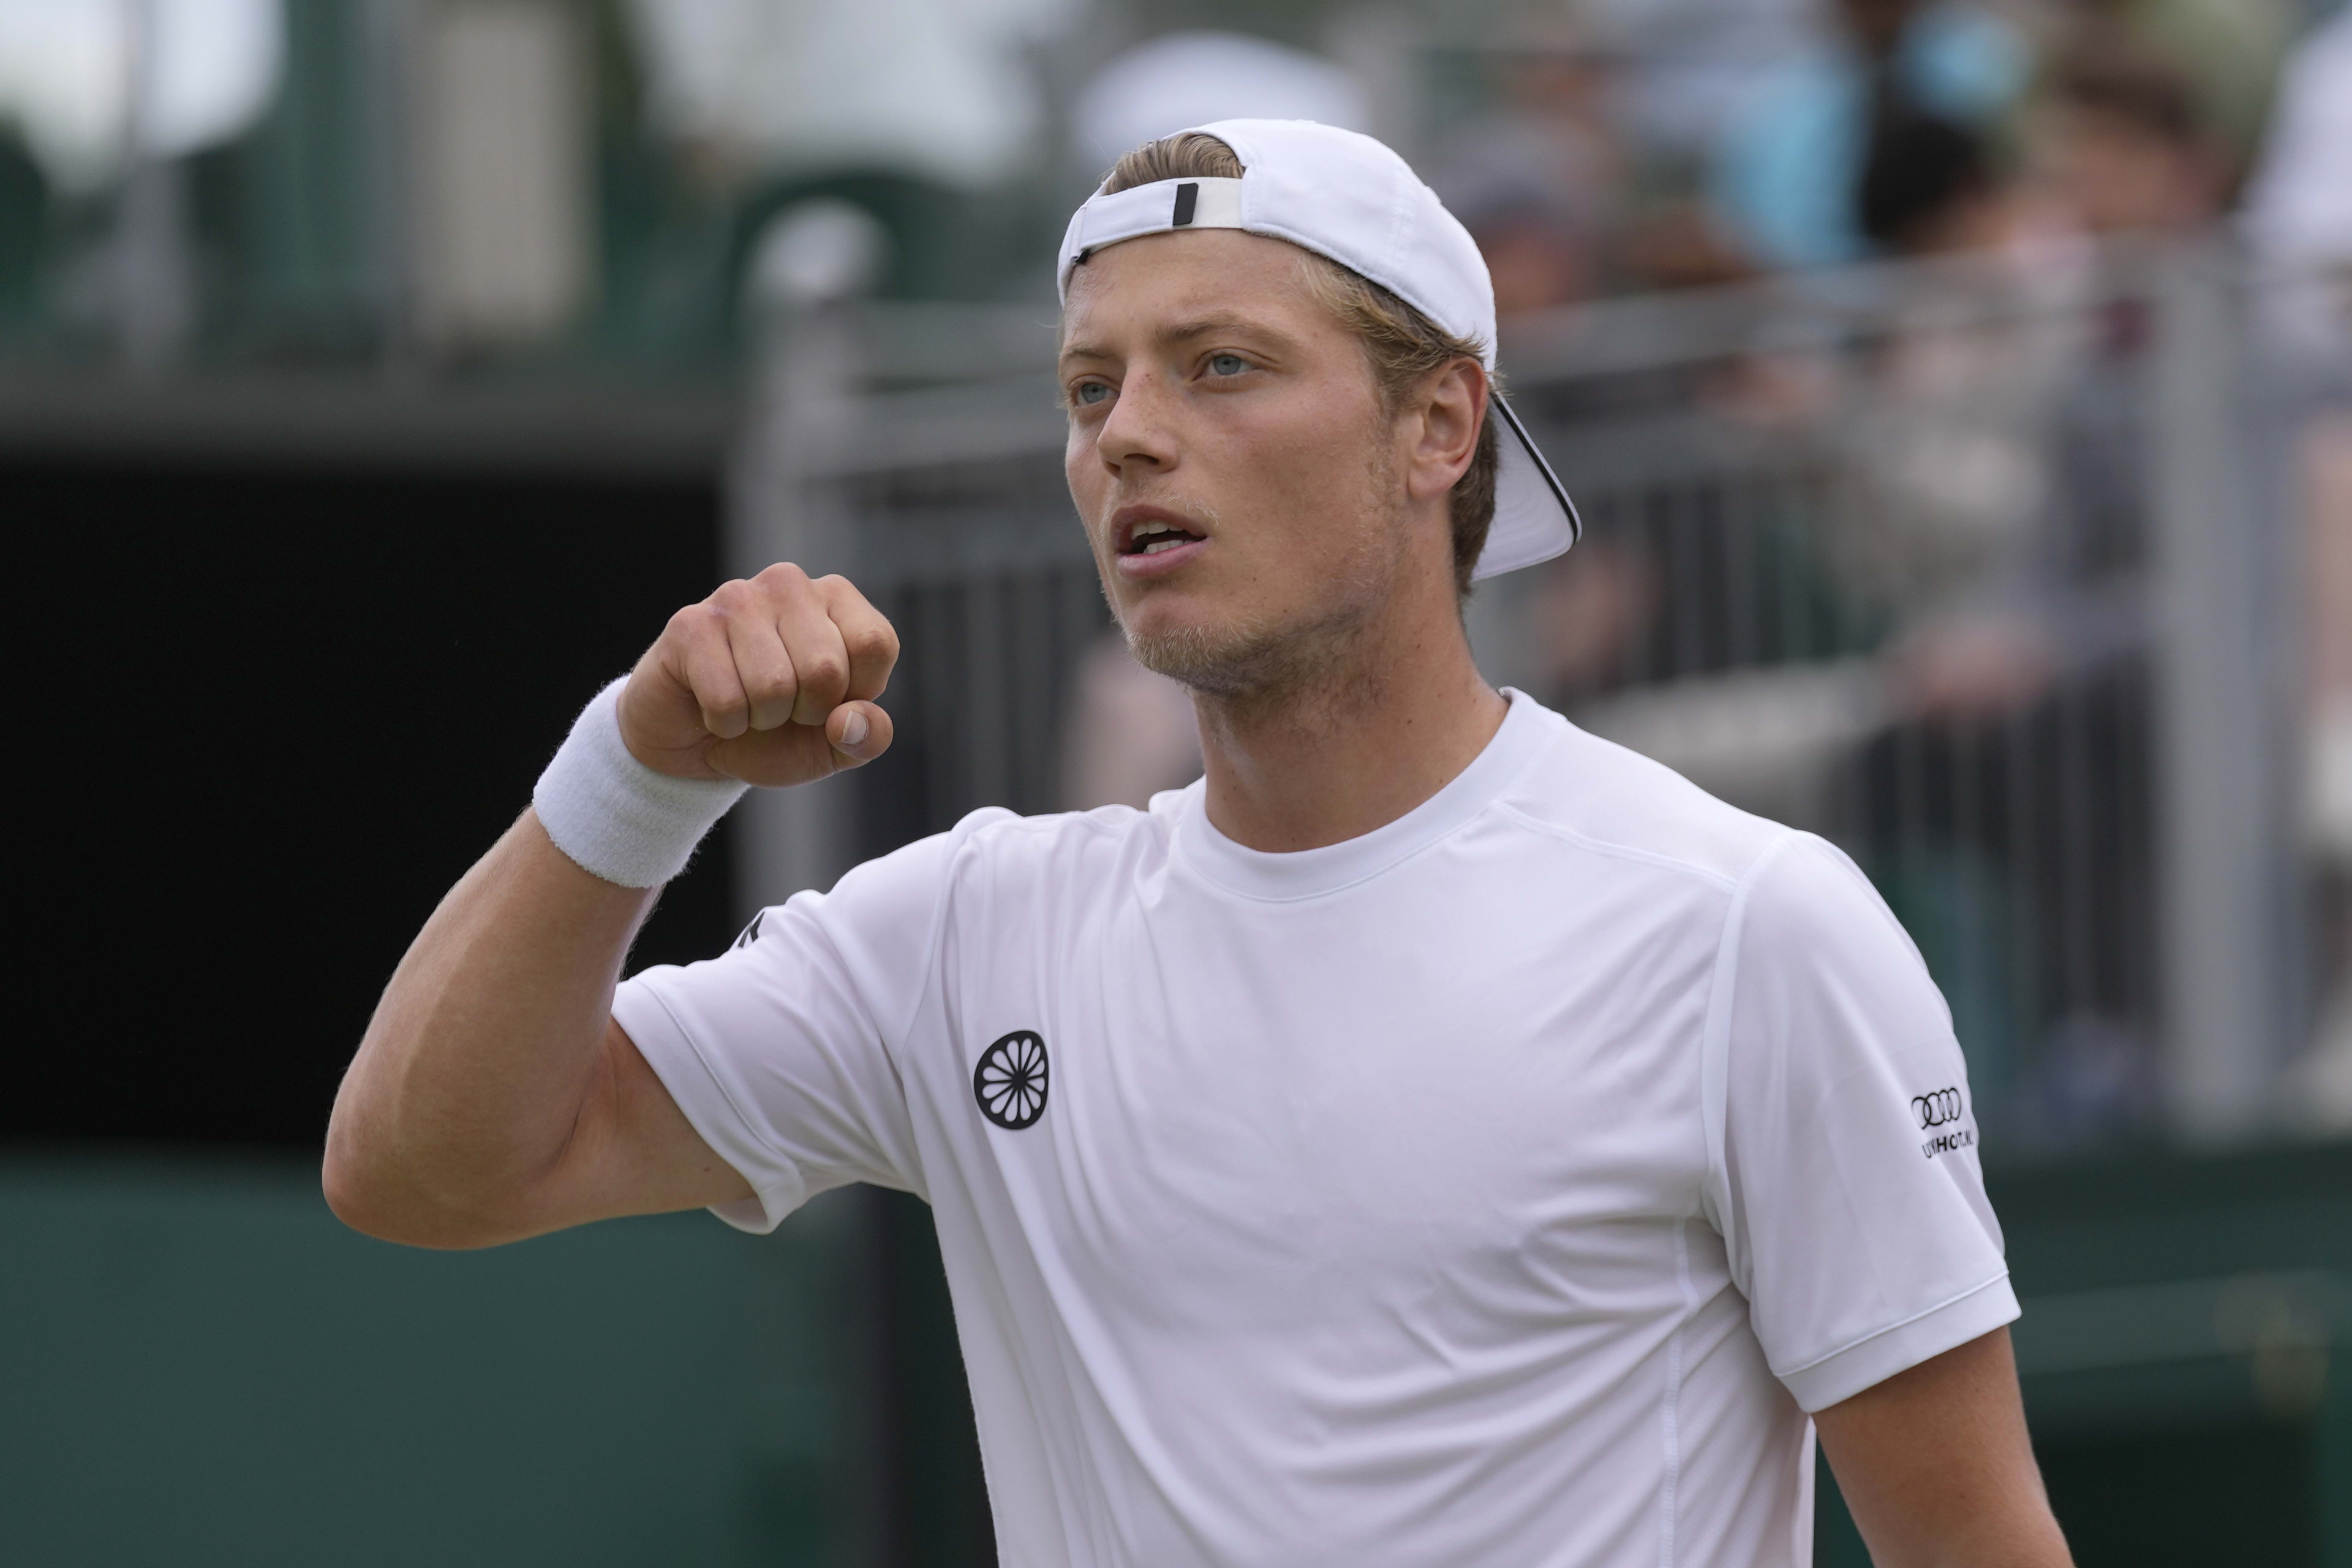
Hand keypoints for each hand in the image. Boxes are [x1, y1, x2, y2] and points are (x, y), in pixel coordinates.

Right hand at [618, 563, 897, 786]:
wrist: (695, 745)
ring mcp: (736, 598)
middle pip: (826, 668)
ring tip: (748, 704)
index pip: (875, 643)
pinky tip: (714, 706)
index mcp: (837, 598)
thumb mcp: (835, 744)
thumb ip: (868, 736)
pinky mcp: (690, 624)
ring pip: (774, 686)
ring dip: (762, 718)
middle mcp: (789, 583)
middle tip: (781, 707)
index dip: (854, 694)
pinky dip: (725, 723)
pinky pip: (727, 700)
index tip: (827, 699)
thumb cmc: (775, 733)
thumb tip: (848, 721)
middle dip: (806, 711)